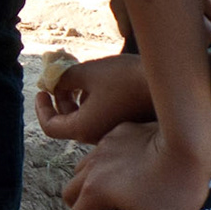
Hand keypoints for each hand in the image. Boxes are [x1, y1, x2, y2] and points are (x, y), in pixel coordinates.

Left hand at [36, 53, 155, 143]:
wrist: (169, 85)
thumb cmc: (126, 77)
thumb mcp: (87, 72)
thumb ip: (64, 78)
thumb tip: (53, 81)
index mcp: (84, 128)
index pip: (50, 126)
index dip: (41, 108)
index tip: (41, 90)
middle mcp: (98, 137)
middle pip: (68, 122)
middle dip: (60, 99)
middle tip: (61, 76)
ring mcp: (114, 134)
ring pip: (86, 119)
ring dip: (78, 99)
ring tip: (82, 74)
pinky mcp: (128, 126)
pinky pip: (102, 117)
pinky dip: (94, 102)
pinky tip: (103, 82)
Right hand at [62, 119, 210, 209]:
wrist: (188, 144)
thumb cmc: (172, 189)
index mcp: (95, 192)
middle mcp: (92, 168)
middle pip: (70, 192)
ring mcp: (105, 146)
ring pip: (82, 168)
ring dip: (86, 185)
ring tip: (104, 195)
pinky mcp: (120, 132)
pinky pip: (102, 150)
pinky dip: (104, 164)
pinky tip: (122, 169)